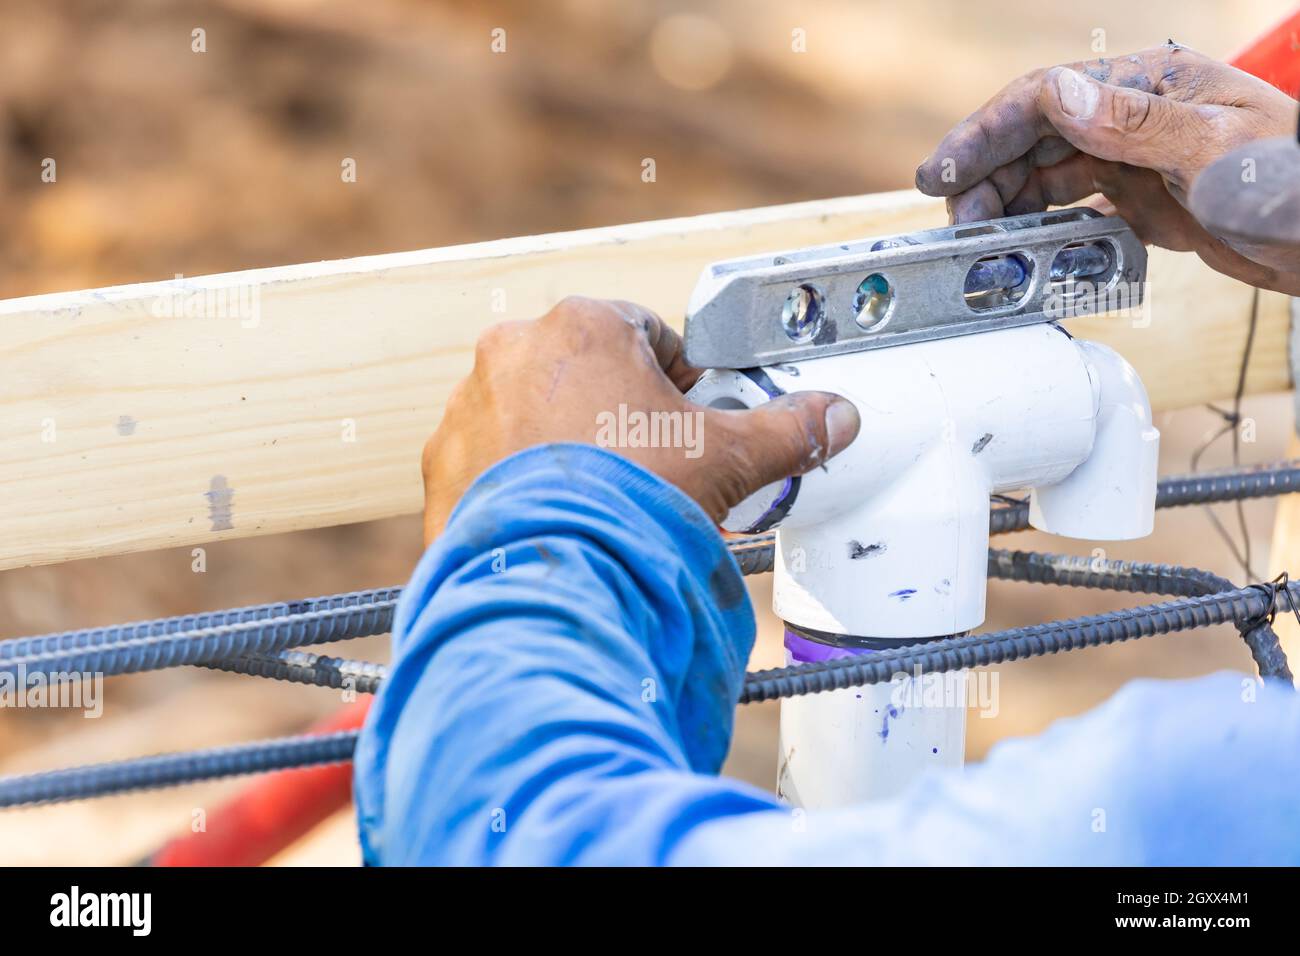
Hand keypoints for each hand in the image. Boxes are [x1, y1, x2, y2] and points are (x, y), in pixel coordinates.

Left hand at [421, 296, 859, 540]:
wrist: (552, 578)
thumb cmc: (632, 500)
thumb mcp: (727, 458)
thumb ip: (785, 429)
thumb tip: (835, 417)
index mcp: (583, 327)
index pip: (646, 335)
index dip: (678, 382)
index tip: (689, 422)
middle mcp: (512, 354)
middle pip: (585, 374)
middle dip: (618, 417)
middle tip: (652, 472)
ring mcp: (469, 409)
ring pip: (534, 418)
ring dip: (566, 449)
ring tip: (603, 505)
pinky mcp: (442, 467)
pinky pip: (491, 465)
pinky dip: (520, 487)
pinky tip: (558, 524)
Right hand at [915, 43, 1299, 293]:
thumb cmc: (1294, 184)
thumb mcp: (1217, 149)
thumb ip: (1135, 124)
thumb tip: (1058, 94)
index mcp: (1149, 86)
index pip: (1044, 98)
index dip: (985, 132)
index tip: (943, 172)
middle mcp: (1132, 118)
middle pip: (1032, 138)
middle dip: (984, 177)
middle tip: (957, 224)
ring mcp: (1133, 161)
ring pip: (1043, 176)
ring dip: (1004, 207)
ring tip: (981, 243)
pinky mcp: (1138, 203)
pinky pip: (1070, 211)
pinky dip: (1038, 230)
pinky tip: (1022, 249)